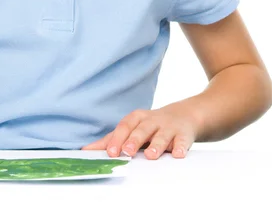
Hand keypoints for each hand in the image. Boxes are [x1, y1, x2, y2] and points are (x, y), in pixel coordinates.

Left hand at [81, 104, 199, 159]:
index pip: (124, 126)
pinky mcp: (184, 135)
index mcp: (137, 118)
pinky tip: (176, 154)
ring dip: (156, 145)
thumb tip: (87, 150)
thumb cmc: (151, 125)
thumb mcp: (133, 128)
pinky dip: (180, 147)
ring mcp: (168, 127)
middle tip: (126, 152)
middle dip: (133, 140)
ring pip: (161, 135)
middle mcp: (152, 121)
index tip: (109, 152)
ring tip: (150, 155)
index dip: (117, 139)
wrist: (184, 115)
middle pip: (141, 130)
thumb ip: (112, 139)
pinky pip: (182, 141)